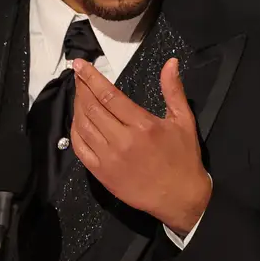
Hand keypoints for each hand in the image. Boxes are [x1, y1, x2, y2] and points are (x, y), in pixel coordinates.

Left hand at [71, 57, 211, 233]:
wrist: (180, 198)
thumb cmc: (183, 158)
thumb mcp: (184, 121)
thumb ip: (173, 90)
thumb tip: (170, 63)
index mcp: (142, 125)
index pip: (109, 95)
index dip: (91, 77)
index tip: (79, 65)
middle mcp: (122, 140)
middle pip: (92, 108)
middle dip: (82, 88)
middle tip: (78, 77)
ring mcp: (109, 158)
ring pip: (83, 127)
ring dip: (77, 107)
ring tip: (79, 95)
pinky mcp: (101, 173)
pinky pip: (80, 149)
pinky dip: (75, 132)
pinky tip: (77, 121)